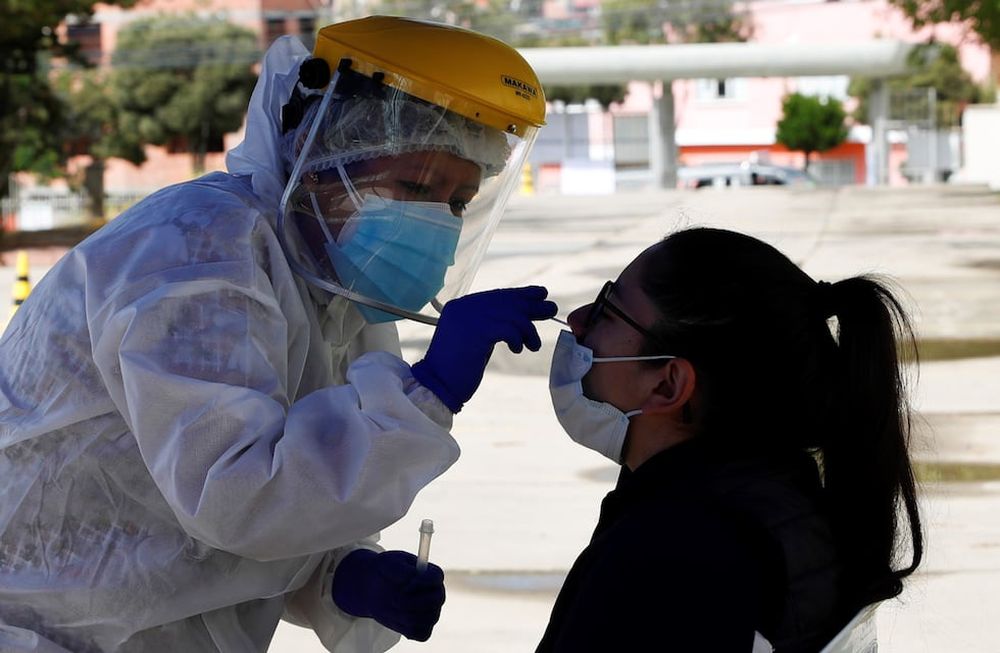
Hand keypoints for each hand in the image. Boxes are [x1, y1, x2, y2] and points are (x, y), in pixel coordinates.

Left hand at [331, 549, 444, 641]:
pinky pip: (422, 634)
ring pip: (428, 619)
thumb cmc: (385, 572)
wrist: (376, 587)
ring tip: (392, 607)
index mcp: (432, 574)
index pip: (436, 578)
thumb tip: (410, 578)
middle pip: (435, 600)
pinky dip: (409, 629)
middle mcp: (436, 594)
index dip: (422, 582)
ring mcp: (432, 612)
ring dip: (406, 615)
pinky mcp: (423, 627)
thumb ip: (399, 568)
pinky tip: (397, 619)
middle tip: (394, 599)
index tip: (406, 585)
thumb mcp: (388, 564)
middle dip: (412, 601)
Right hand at [411, 286, 557, 412]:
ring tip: (532, 345)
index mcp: (461, 306)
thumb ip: (492, 324)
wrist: (438, 385)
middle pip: (507, 300)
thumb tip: (522, 316)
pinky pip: (509, 329)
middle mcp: (464, 307)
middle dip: (532, 305)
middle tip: (551, 309)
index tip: (541, 295)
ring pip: (512, 315)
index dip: (521, 294)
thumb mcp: (476, 339)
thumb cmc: (458, 367)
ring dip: (528, 330)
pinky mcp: (477, 332)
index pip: (497, 295)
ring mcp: (469, 317)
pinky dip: (518, 339)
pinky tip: (518, 349)